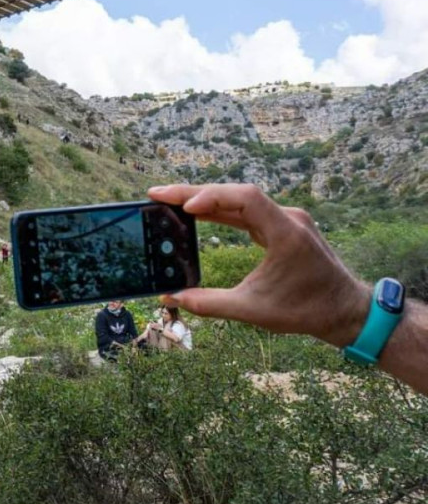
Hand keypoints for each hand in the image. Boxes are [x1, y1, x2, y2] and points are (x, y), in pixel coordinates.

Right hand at [148, 184, 368, 347]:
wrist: (345, 310)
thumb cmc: (305, 311)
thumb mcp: (252, 311)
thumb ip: (209, 303)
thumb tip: (170, 298)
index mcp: (286, 233)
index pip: (246, 199)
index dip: (213, 197)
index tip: (185, 207)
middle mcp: (288, 218)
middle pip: (236, 194)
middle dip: (195, 193)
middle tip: (158, 194)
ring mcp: (286, 219)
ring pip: (240, 200)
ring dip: (205, 199)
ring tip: (169, 201)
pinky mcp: (282, 226)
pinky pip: (246, 210)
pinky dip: (220, 210)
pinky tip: (196, 211)